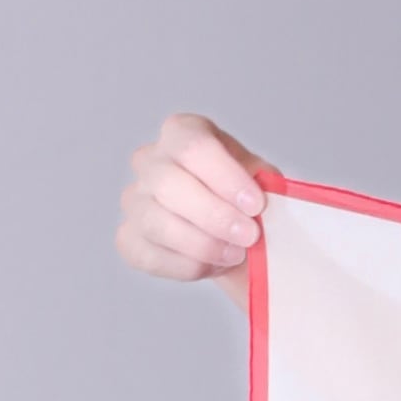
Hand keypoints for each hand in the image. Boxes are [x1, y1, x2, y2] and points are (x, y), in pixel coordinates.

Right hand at [116, 112, 267, 279]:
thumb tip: (269, 196)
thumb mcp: (265, 183)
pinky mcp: (130, 238)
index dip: (225, 177)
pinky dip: (185, 266)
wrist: (241, 239)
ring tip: (236, 254)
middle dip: (215, 215)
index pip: (193, 146)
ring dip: (201, 244)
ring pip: (155, 221)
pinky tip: (213, 266)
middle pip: (169, 183)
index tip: (256, 205)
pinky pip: (147, 255)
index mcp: (183, 134)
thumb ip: (265, 184)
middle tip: (249, 236)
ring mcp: (136, 200)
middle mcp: (151, 161)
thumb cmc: (248, 204)